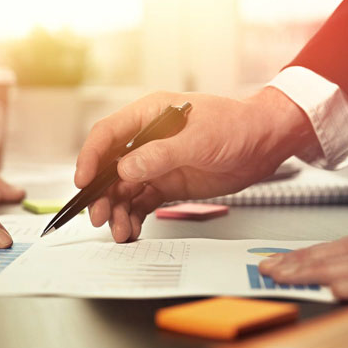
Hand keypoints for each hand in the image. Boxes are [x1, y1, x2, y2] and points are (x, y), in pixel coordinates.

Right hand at [74, 88, 315, 241]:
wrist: (265, 144)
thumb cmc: (236, 127)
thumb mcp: (198, 140)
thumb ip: (160, 155)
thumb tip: (125, 168)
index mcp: (148, 116)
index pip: (107, 135)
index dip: (90, 158)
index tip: (83, 182)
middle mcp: (146, 139)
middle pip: (110, 168)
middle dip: (101, 194)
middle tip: (99, 218)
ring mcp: (155, 163)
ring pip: (123, 189)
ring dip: (117, 211)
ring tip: (120, 232)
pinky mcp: (166, 183)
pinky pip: (141, 202)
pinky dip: (134, 216)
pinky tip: (132, 229)